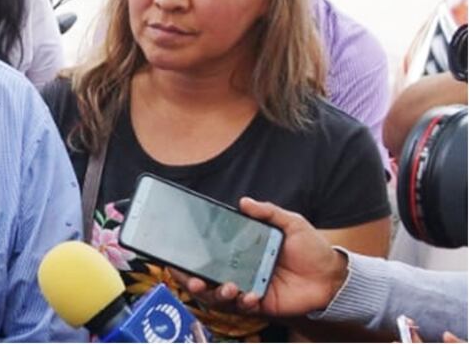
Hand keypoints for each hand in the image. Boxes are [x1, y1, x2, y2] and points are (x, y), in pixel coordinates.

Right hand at [176, 197, 347, 317]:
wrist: (333, 275)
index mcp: (242, 250)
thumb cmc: (311, 248)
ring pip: (221, 296)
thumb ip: (268, 212)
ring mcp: (249, 287)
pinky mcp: (262, 303)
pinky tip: (247, 295)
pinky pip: (244, 307)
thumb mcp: (291, 223)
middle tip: (192, 280)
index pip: (209, 254)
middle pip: (207, 278)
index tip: (175, 258)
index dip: (190, 258)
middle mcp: (240, 270)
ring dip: (217, 294)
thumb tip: (243, 202)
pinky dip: (242, 302)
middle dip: (192, 282)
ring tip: (227, 287)